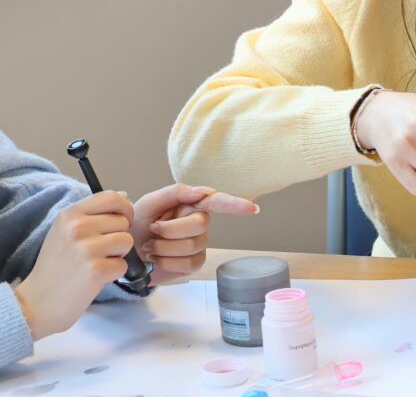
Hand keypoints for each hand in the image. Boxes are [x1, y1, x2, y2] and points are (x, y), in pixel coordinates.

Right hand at [14, 191, 135, 339]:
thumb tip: (125, 196)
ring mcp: (86, 248)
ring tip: (97, 262)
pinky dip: (115, 273)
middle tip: (99, 252)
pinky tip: (96, 277)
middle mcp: (77, 227)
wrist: (38, 302)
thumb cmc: (56, 266)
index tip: (121, 221)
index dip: (124, 209)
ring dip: (119, 255)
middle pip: (124, 221)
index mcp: (70, 214)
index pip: (112, 197)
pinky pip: (124, 265)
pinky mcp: (96, 269)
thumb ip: (93, 214)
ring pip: (127, 241)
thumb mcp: (65, 232)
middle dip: (118, 237)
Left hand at [130, 184, 257, 284]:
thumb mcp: (148, 202)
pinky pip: (188, 263)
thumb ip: (176, 193)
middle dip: (170, 229)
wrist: (122, 251)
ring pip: (191, 246)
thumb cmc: (137, 224)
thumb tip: (206, 190)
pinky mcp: (193, 264)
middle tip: (153, 230)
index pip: (218, 202)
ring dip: (163, 247)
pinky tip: (157, 258)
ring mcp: (198, 245)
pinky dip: (166, 261)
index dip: (235, 205)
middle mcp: (199, 224)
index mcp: (191, 206)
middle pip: (200, 225)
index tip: (253, 209)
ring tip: (151, 246)